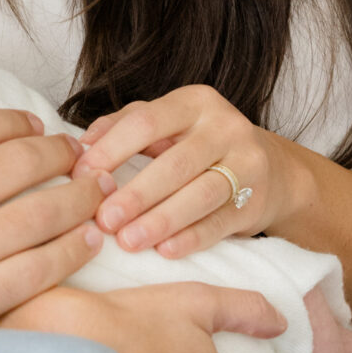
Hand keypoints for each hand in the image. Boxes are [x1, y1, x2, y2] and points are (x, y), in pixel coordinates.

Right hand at [0, 80, 103, 352]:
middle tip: (76, 153)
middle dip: (57, 153)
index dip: (15, 123)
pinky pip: (34, 271)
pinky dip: (70, 252)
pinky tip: (88, 241)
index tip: (33, 126)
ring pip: (38, 214)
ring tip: (96, 190)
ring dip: (78, 197)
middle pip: (18, 164)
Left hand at [71, 84, 303, 260]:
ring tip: (128, 240)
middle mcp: (225, 127)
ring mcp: (247, 163)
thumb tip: (81, 146)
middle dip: (136, 194)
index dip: (111, 150)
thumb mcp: (165, 124)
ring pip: (201, 194)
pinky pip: (221, 222)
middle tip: (103, 220)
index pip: (146, 122)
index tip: (82, 177)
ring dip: (161, 220)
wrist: (270, 169)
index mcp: (195, 102)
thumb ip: (122, 126)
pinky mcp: (257, 200)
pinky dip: (192, 238)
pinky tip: (166, 250)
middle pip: (175, 163)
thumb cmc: (199, 145)